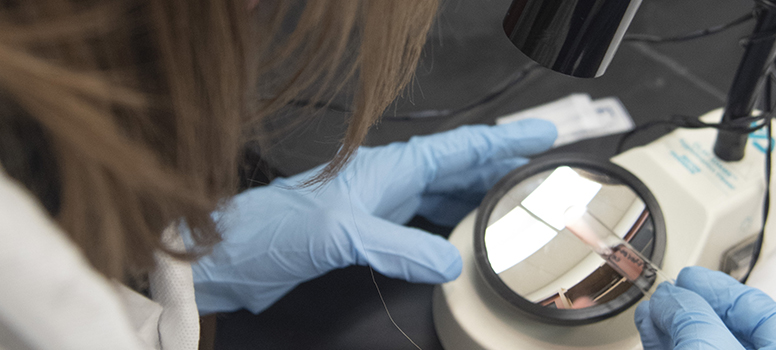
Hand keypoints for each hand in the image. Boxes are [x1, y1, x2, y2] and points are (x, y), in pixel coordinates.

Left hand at [191, 120, 556, 313]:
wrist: (233, 255)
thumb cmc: (274, 232)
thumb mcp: (341, 235)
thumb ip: (398, 246)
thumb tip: (450, 261)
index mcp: (387, 167)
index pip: (458, 148)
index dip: (503, 142)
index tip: (542, 136)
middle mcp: (387, 180)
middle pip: (458, 166)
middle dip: (501, 167)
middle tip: (542, 173)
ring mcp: (379, 204)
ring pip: (443, 191)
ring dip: (479, 194)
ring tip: (515, 201)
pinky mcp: (369, 230)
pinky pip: (425, 218)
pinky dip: (452, 221)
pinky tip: (464, 233)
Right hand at [635, 266, 775, 349]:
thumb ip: (694, 318)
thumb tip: (672, 297)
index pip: (764, 312)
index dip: (726, 289)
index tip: (693, 278)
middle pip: (729, 327)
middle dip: (693, 304)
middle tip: (669, 291)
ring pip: (701, 343)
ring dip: (672, 323)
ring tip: (650, 310)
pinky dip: (664, 343)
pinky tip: (648, 332)